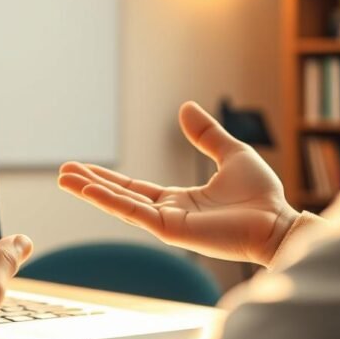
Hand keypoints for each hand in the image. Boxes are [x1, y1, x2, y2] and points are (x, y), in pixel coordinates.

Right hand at [58, 101, 295, 265]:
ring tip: (65, 178)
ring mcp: (167, 223)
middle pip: (119, 196)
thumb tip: (184, 108)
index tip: (84, 168)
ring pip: (120, 204)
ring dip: (92, 191)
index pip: (134, 189)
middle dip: (90, 184)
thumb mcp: (231, 154)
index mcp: (179, 201)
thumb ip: (206, 135)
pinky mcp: (171, 230)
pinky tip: (90, 189)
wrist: (277, 222)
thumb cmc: (262, 197)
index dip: (108, 178)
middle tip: (62, 172)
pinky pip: (134, 212)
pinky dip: (110, 200)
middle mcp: (168, 213)